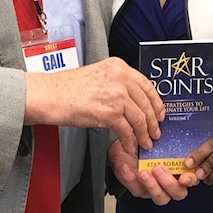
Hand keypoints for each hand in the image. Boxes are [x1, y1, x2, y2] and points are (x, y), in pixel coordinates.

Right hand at [25, 57, 164, 152]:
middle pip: (146, 103)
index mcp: (118, 66)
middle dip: (153, 121)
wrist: (53, 94)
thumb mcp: (99, 75)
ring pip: (140, 118)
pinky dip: (131, 142)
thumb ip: (117, 82)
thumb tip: (133, 100)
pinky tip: (130, 146)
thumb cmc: (69, 87)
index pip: (146, 84)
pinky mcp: (111, 112)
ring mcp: (117, 94)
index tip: (159, 112)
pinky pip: (128, 131)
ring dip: (144, 134)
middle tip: (155, 132)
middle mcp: (120, 77)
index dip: (156, 102)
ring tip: (144, 142)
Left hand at [107, 139, 196, 204]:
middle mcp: (169, 180)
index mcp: (177, 167)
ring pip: (161, 198)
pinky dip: (132, 180)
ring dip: (152, 186)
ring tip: (142, 172)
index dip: (191, 179)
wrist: (121, 142)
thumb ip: (166, 137)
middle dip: (170, 183)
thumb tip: (174, 126)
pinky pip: (137, 190)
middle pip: (179, 193)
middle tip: (158, 168)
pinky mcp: (138, 189)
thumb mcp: (153, 134)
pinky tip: (127, 168)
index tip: (185, 175)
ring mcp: (155, 187)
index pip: (192, 178)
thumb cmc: (141, 137)